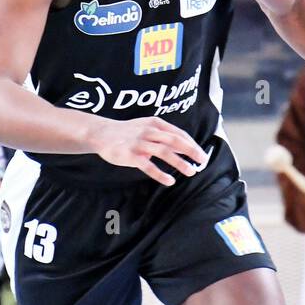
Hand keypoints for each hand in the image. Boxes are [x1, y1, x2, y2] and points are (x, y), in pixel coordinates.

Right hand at [93, 117, 208, 185]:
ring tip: (190, 171)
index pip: (178, 133)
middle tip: (202, 160)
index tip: (201, 154)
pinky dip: (160, 174)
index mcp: (155, 123)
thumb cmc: (127, 132)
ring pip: (164, 152)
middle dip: (191, 150)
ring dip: (179, 162)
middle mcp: (149, 131)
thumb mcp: (147, 127)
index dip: (192, 144)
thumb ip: (164, 135)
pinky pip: (148, 166)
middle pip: (175, 140)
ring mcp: (139, 143)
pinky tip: (169, 181)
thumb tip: (185, 145)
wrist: (101, 133)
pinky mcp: (131, 155)